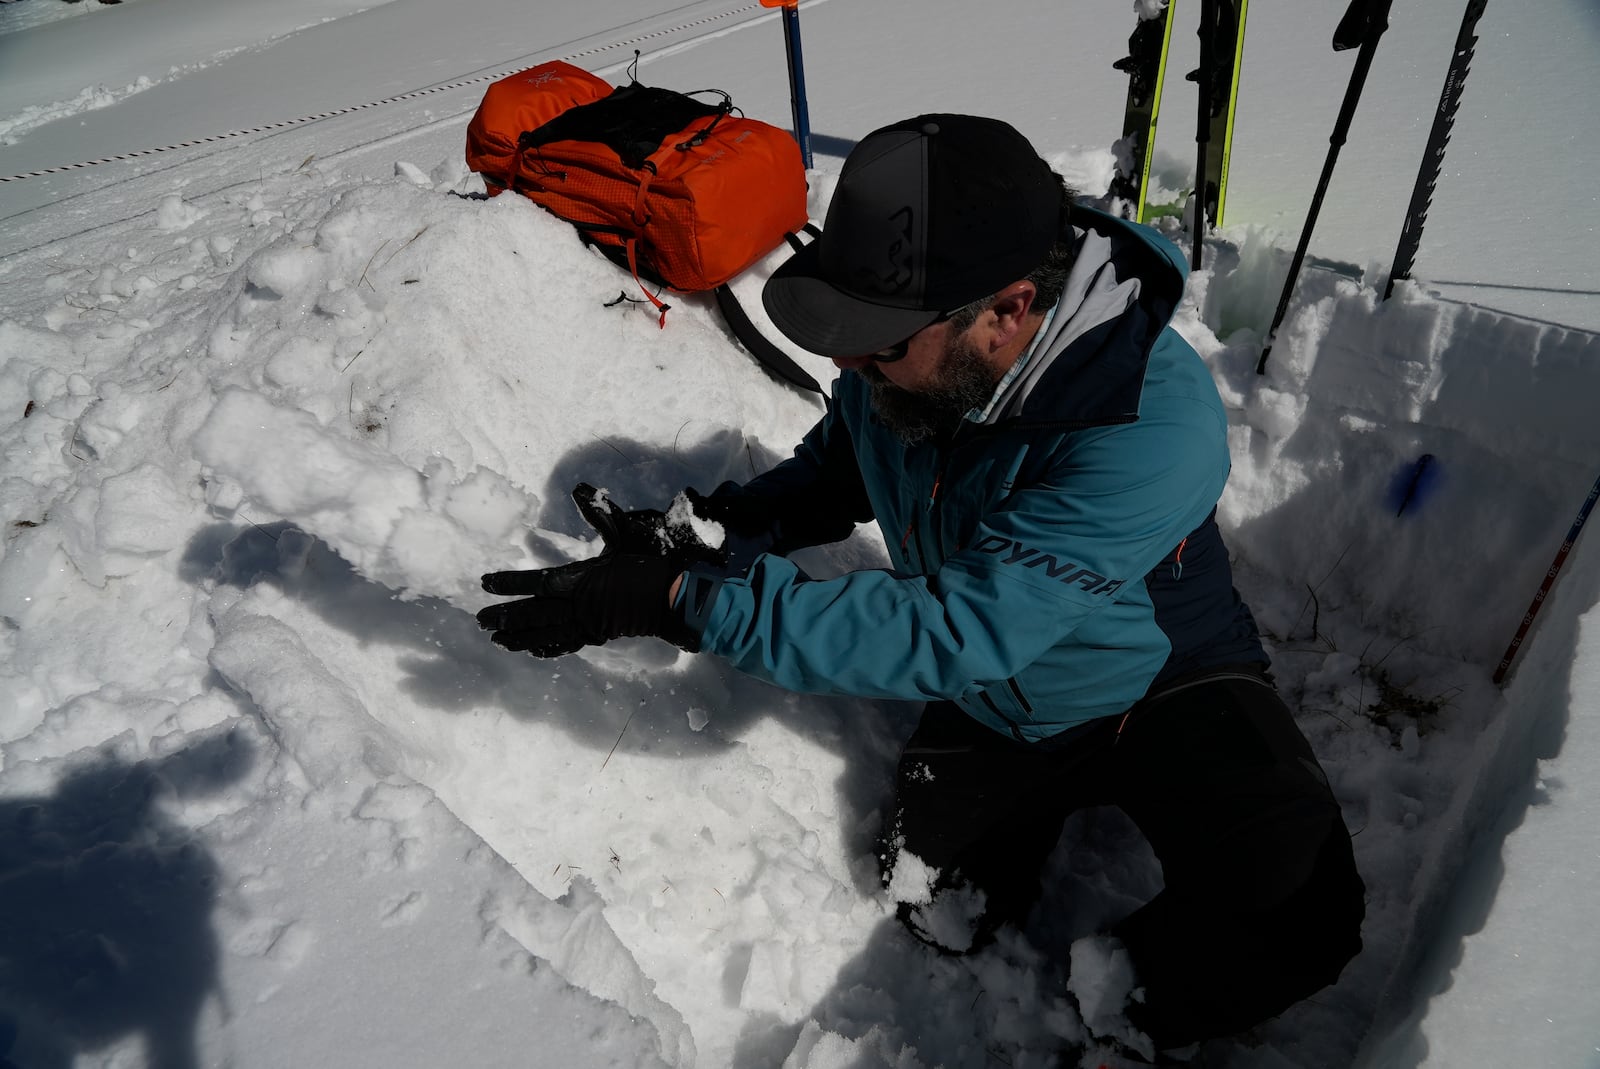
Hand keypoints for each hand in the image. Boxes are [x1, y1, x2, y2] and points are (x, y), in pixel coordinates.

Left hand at [477, 484, 716, 656]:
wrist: (672, 596)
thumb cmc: (647, 563)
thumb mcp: (622, 533)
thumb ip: (598, 514)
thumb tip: (579, 489)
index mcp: (579, 579)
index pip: (535, 582)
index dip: (508, 583)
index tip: (485, 584)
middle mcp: (577, 605)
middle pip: (533, 614)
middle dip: (505, 617)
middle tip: (480, 621)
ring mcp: (587, 624)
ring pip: (545, 634)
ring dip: (520, 638)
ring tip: (498, 641)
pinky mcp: (597, 634)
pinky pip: (567, 644)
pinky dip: (548, 648)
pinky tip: (533, 650)